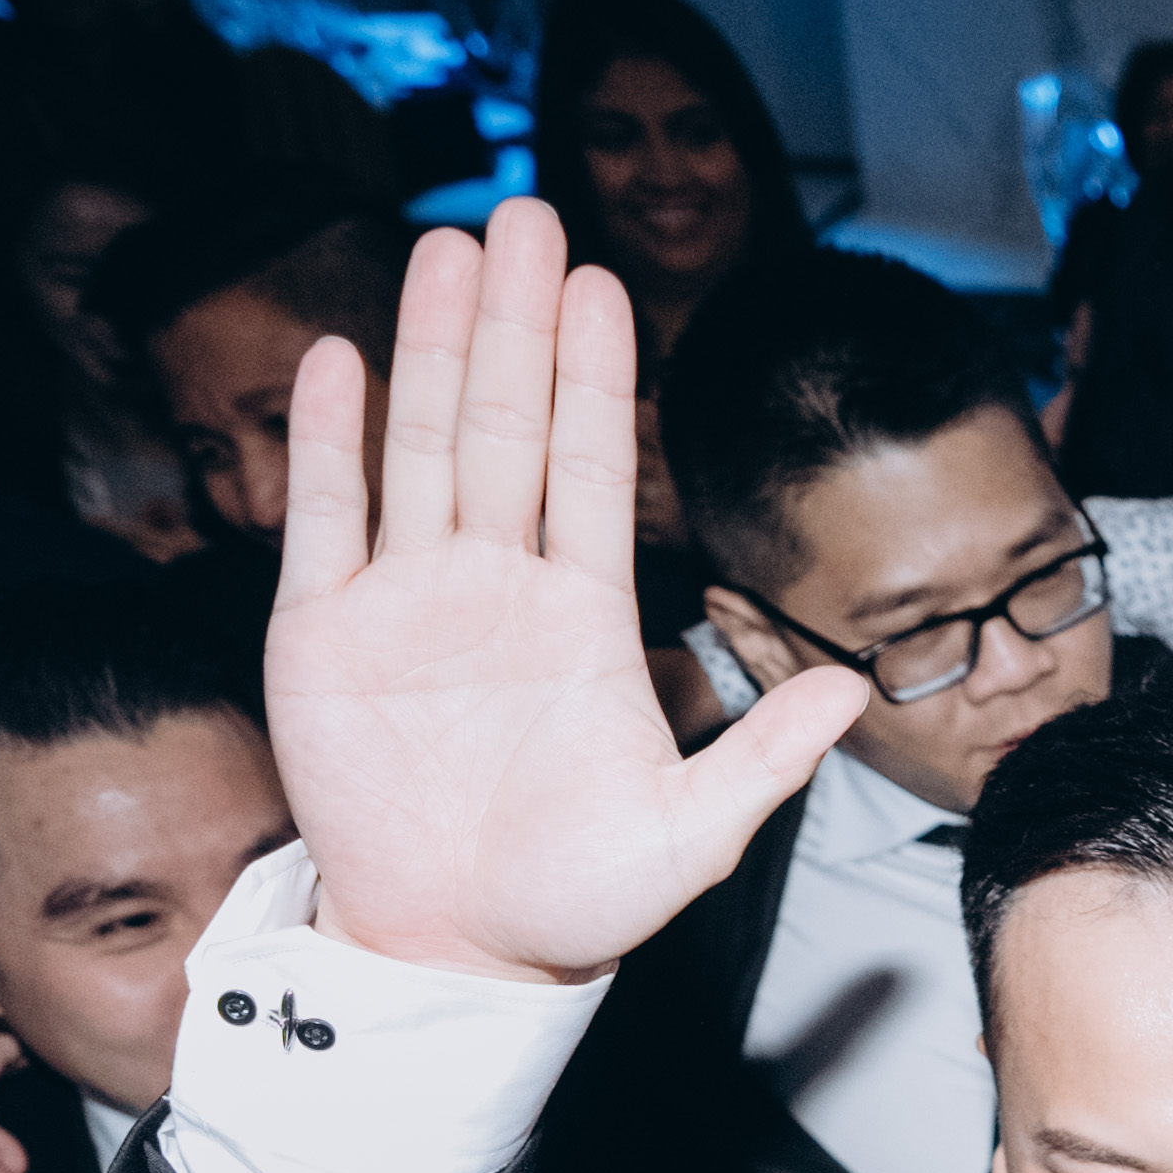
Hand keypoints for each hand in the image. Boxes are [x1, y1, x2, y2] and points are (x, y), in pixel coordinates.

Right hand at [269, 205, 869, 984]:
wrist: (455, 958)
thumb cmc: (572, 906)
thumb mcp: (688, 839)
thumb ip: (762, 760)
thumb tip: (849, 690)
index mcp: (583, 622)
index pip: (594, 470)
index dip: (594, 377)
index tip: (603, 284)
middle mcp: (497, 590)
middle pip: (506, 427)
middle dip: (515, 323)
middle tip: (525, 214)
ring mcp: (407, 604)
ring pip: (421, 447)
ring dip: (429, 347)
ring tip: (444, 248)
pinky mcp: (323, 636)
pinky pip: (328, 520)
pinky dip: (332, 442)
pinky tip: (342, 359)